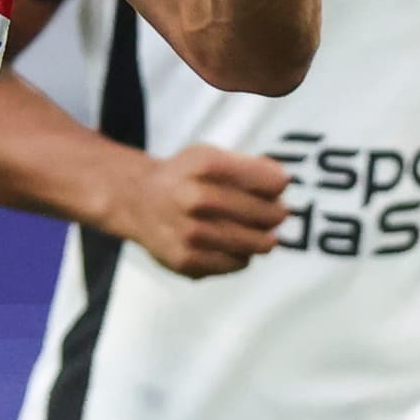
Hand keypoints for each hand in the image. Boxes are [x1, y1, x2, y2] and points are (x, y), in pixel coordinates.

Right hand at [121, 144, 289, 277]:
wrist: (137, 202)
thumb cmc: (184, 178)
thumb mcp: (210, 156)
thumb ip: (250, 166)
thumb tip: (283, 185)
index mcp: (206, 165)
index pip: (273, 181)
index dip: (279, 185)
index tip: (276, 187)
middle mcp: (196, 199)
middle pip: (269, 215)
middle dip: (276, 214)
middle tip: (274, 214)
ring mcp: (190, 233)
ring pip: (257, 244)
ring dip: (263, 238)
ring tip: (256, 232)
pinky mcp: (186, 261)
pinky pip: (237, 263)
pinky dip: (241, 255)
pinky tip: (230, 244)